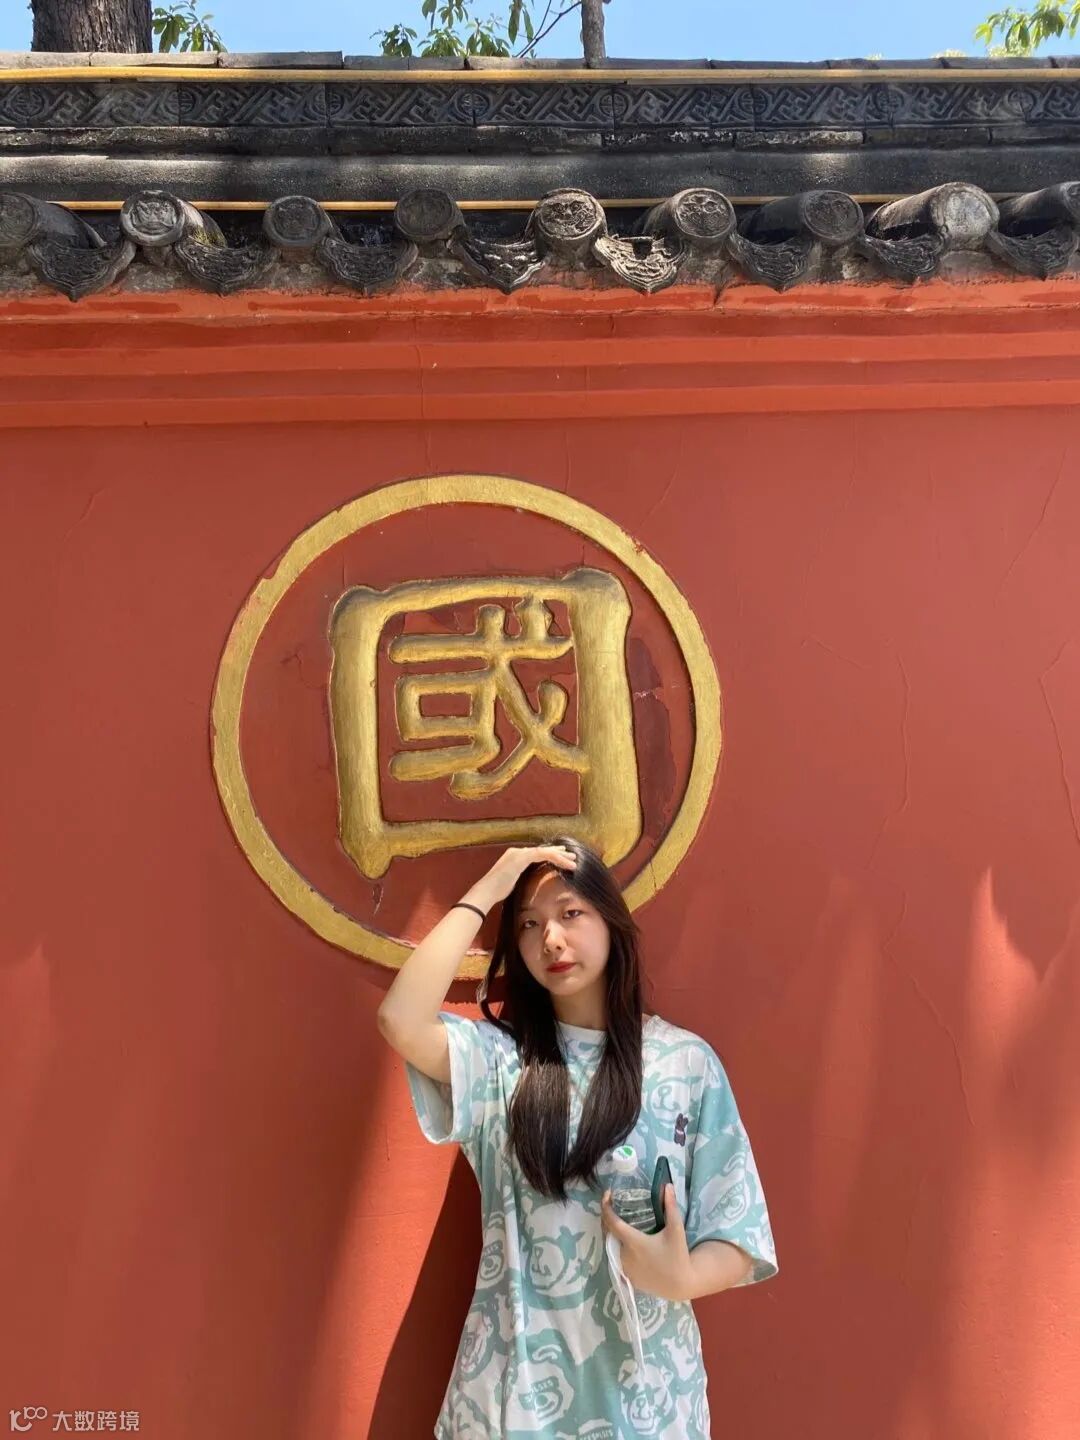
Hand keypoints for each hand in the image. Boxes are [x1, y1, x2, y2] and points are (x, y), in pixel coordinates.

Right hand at [467, 844, 576, 909]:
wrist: (486, 892)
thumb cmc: (496, 892)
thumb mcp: (512, 884)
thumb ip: (521, 879)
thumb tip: (531, 884)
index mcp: (515, 857)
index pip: (536, 854)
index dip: (550, 856)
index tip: (562, 860)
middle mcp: (517, 852)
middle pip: (542, 850)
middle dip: (558, 853)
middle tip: (572, 857)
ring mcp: (518, 853)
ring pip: (545, 851)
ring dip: (561, 856)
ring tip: (574, 861)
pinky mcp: (520, 857)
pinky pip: (542, 854)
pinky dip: (555, 858)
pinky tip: (565, 863)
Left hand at [600, 1184, 692, 1302]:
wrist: (680, 1284)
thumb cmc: (678, 1256)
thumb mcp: (676, 1230)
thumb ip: (670, 1207)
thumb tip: (668, 1186)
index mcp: (634, 1242)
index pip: (612, 1222)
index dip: (606, 1207)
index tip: (607, 1194)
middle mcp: (624, 1256)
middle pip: (608, 1233)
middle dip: (607, 1217)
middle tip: (613, 1204)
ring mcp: (624, 1268)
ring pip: (611, 1245)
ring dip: (611, 1232)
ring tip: (617, 1218)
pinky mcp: (627, 1277)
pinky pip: (616, 1257)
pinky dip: (617, 1246)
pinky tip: (623, 1239)